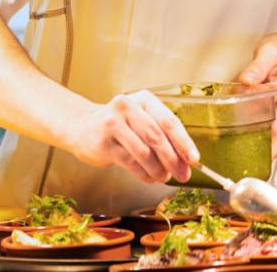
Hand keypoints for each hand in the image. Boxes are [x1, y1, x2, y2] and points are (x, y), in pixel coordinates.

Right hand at [62, 90, 199, 183]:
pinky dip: (144, 173)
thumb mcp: (143, 121)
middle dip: (173, 160)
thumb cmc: (122, 125)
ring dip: (158, 169)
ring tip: (164, 177)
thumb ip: (164, 137)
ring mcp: (112, 124)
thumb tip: (187, 161)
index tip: (195, 159)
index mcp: (144, 99)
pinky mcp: (102, 143)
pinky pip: (130, 162)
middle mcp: (127, 107)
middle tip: (183, 175)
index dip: (184, 142)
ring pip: (143, 152)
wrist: (82, 125)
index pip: (169, 122)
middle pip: (157, 137)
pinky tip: (150, 178)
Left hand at [237, 32, 276, 157]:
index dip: (273, 148)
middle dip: (262, 154)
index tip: (263, 163)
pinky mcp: (271, 108)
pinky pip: (262, 125)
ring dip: (256, 147)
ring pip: (268, 134)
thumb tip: (246, 81)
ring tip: (236, 161)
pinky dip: (251, 134)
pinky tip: (236, 140)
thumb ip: (258, 66)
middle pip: (276, 138)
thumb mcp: (271, 52)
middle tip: (242, 168)